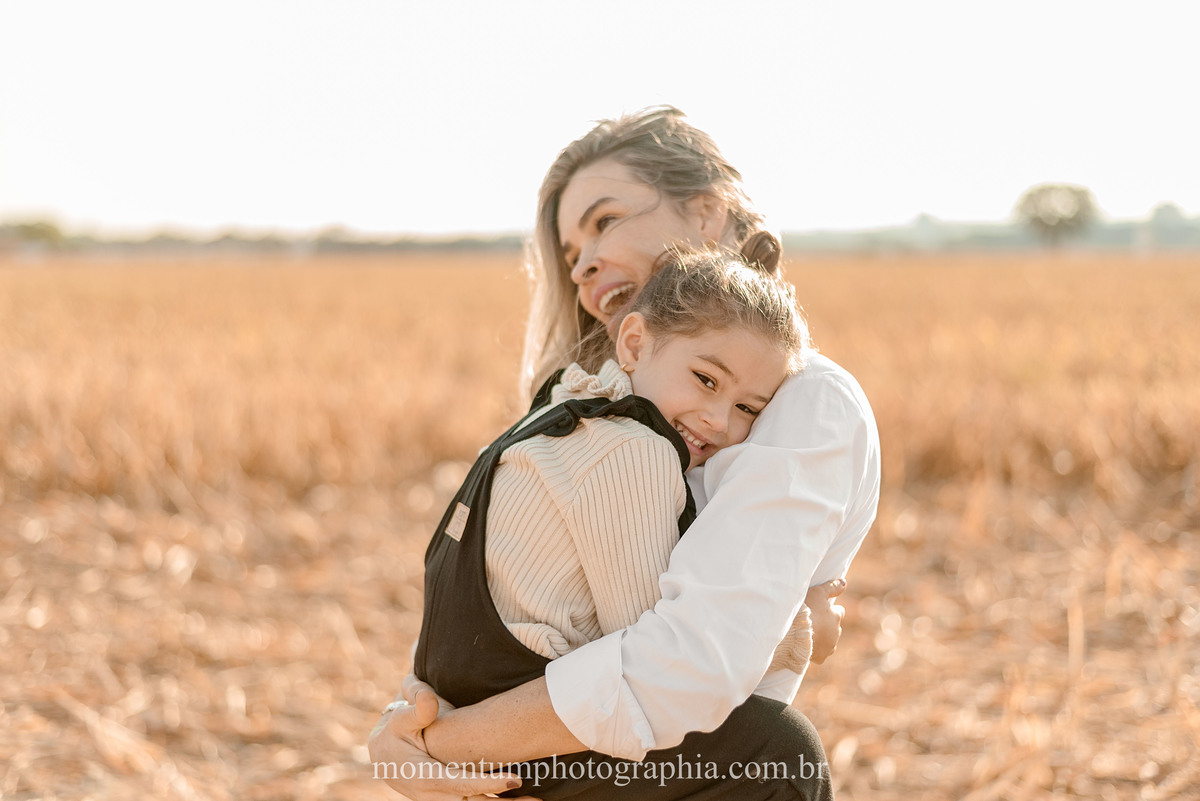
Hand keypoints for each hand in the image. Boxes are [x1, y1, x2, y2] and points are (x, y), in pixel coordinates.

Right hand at [367, 674, 537, 800]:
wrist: (382, 752)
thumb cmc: (397, 730)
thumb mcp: (401, 716)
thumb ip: (416, 705)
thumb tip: (431, 702)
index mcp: (424, 776)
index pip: (460, 785)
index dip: (488, 783)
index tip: (515, 780)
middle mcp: (434, 795)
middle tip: (536, 800)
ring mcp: (442, 800)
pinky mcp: (449, 799)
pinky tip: (517, 800)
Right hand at [806, 579, 845, 664]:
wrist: (794, 632)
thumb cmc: (805, 609)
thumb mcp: (817, 592)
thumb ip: (832, 587)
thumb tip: (845, 582)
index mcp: (837, 616)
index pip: (839, 612)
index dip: (830, 610)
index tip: (820, 609)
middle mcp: (837, 632)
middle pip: (834, 627)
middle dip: (826, 624)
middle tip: (811, 620)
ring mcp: (829, 646)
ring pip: (829, 641)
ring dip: (822, 637)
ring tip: (808, 633)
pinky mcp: (821, 657)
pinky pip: (821, 654)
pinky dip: (816, 650)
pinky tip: (807, 646)